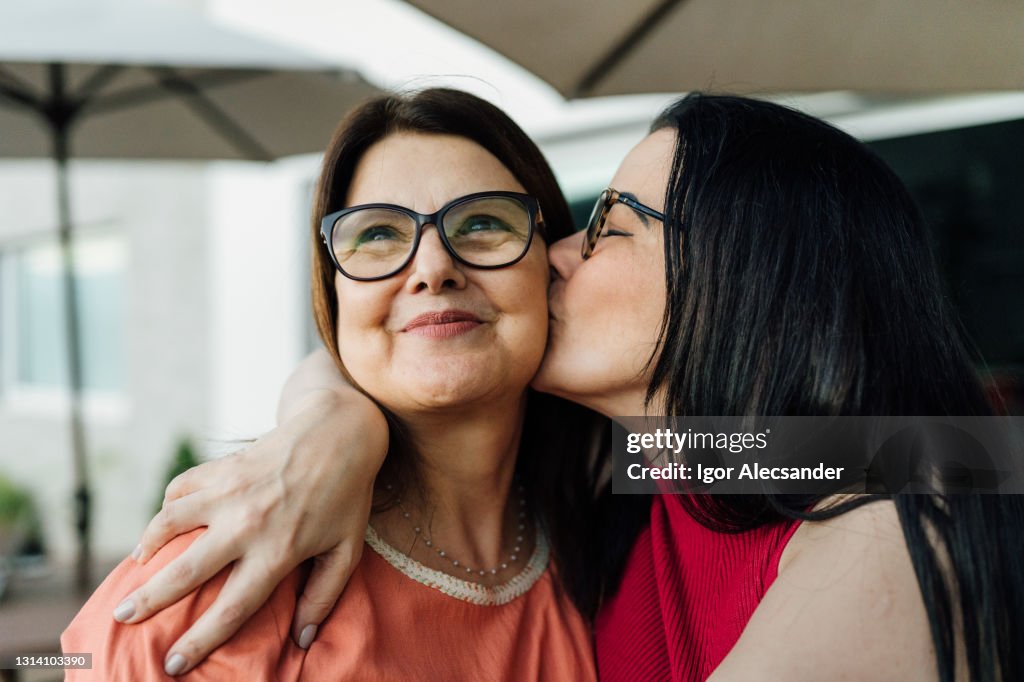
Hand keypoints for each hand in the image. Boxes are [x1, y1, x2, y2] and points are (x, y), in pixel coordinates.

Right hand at [113, 389, 387, 674]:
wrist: (338, 430)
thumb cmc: (347, 496)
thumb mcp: (347, 550)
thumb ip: (323, 596)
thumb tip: (302, 639)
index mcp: (278, 551)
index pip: (231, 608)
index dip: (200, 641)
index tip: (174, 664)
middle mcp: (247, 524)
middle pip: (186, 572)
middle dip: (149, 600)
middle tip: (123, 617)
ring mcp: (230, 492)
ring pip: (169, 523)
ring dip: (145, 547)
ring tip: (135, 569)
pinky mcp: (222, 467)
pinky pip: (180, 488)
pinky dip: (166, 507)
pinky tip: (163, 523)